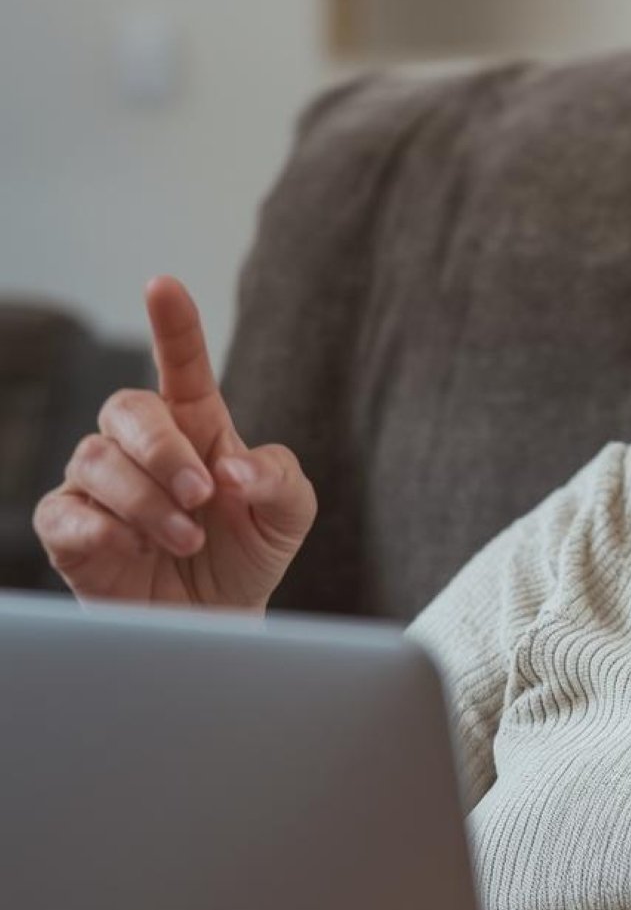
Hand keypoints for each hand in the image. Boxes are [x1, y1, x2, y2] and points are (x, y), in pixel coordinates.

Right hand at [33, 276, 315, 612]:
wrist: (220, 622)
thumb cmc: (248, 554)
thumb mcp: (288, 514)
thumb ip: (276, 478)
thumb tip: (234, 468)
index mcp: (197, 424)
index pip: (180, 363)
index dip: (173, 325)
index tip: (163, 286)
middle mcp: (142, 446)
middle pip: (127, 410)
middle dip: (163, 450)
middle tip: (202, 496)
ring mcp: (101, 485)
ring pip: (96, 460)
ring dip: (145, 500)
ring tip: (185, 539)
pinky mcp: (71, 530)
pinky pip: (63, 512)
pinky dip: (102, 529)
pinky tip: (135, 547)